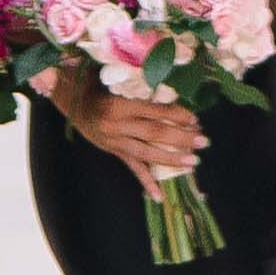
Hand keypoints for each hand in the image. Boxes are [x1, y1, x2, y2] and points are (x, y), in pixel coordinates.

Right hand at [82, 89, 203, 182]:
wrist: (72, 100)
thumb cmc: (98, 82)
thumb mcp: (116, 78)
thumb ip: (138, 83)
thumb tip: (172, 84)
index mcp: (119, 105)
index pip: (153, 111)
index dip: (176, 115)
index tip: (195, 118)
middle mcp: (117, 125)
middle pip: (154, 134)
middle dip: (181, 138)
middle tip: (203, 141)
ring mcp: (115, 141)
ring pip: (146, 153)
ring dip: (171, 159)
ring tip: (193, 163)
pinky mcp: (114, 151)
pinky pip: (132, 168)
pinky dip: (146, 182)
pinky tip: (159, 196)